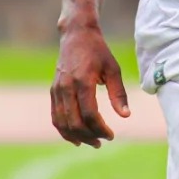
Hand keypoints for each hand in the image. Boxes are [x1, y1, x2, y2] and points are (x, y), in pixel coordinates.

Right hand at [51, 24, 130, 147]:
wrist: (76, 35)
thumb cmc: (98, 51)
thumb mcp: (113, 69)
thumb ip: (119, 93)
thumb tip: (125, 116)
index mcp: (83, 81)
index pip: (89, 114)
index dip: (100, 129)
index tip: (111, 135)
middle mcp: (66, 87)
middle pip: (74, 122)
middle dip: (89, 136)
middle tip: (102, 142)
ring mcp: (57, 89)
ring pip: (62, 122)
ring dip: (76, 137)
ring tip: (91, 142)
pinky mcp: (53, 91)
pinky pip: (55, 116)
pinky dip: (63, 130)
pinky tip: (75, 138)